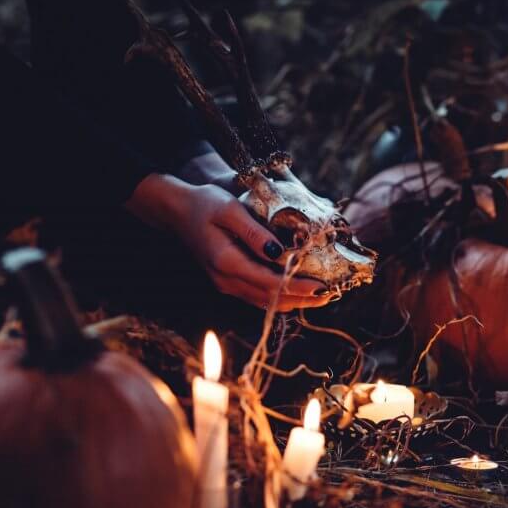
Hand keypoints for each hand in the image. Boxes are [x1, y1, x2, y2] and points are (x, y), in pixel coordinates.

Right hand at [126, 173, 330, 310]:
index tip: (323, 288)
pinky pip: (258, 296)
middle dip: (302, 299)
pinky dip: (280, 297)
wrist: (177, 211)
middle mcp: (226, 280)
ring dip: (293, 301)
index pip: (269, 283)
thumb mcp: (230, 210)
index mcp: (226, 263)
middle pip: (270, 299)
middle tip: (330, 296)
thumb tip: (281, 253)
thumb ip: (254, 233)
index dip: (298, 287)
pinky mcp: (228, 282)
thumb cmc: (204, 204)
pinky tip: (298, 291)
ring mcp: (225, 284)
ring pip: (264, 302)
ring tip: (321, 297)